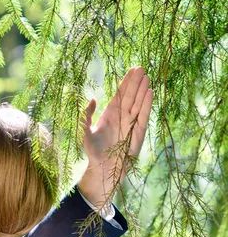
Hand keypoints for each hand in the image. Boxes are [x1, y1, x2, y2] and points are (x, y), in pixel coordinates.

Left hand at [79, 67, 153, 205]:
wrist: (103, 169)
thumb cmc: (93, 151)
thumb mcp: (86, 132)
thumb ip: (87, 115)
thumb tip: (92, 99)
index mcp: (110, 114)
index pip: (120, 95)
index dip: (126, 82)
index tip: (132, 69)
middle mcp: (122, 117)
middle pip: (131, 96)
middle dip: (136, 82)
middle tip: (142, 67)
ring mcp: (131, 123)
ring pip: (138, 103)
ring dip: (142, 90)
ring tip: (147, 76)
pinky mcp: (137, 132)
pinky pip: (142, 116)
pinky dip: (146, 105)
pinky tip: (149, 92)